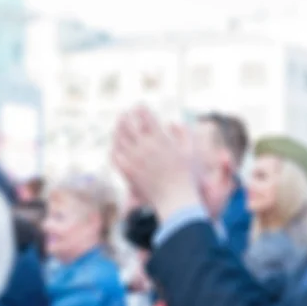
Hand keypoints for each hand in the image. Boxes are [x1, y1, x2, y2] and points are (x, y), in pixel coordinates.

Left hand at [112, 107, 200, 221]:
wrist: (175, 199)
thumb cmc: (187, 175)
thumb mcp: (191, 150)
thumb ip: (184, 133)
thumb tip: (172, 122)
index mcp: (159, 139)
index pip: (145, 117)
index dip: (141, 109)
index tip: (140, 106)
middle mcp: (144, 147)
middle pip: (127, 124)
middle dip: (126, 116)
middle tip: (126, 113)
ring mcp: (133, 159)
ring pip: (118, 139)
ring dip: (117, 129)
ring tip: (119, 126)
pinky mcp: (127, 171)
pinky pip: (115, 155)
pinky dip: (114, 148)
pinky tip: (116, 146)